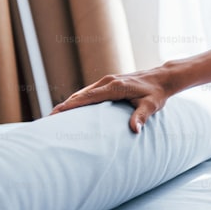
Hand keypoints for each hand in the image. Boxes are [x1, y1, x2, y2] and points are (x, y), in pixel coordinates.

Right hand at [49, 67, 173, 133]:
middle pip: (80, 95)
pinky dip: (78, 100)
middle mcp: (108, 82)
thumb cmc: (157, 93)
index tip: (55, 113)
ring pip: (83, 93)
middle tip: (48, 120)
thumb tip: (135, 130)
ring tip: (54, 117)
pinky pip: (90, 92)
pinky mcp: (109, 82)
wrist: (163, 78)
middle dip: (64, 106)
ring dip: (69, 103)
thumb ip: (142, 117)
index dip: (70, 105)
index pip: (87, 97)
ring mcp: (108, 81)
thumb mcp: (151, 106)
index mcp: (115, 87)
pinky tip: (71, 110)